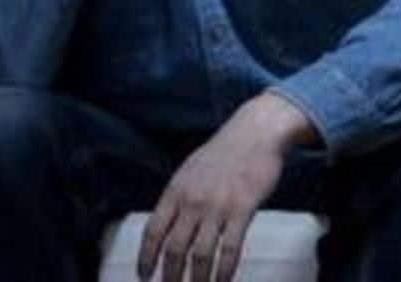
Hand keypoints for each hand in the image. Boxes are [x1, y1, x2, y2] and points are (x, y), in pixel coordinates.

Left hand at [138, 93, 316, 281]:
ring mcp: (217, 207)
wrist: (256, 133)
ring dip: (197, 279)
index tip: (144, 275)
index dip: (146, 258)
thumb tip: (167, 223)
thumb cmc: (225, 150)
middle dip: (170, 276)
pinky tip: (223, 281)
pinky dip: (224, 270)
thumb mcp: (190, 169)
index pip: (153, 232)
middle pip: (174, 249)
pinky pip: (230, 248)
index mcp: (175, 191)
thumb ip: (178, 196)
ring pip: (200, 254)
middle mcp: (192, 202)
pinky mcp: (242, 210)